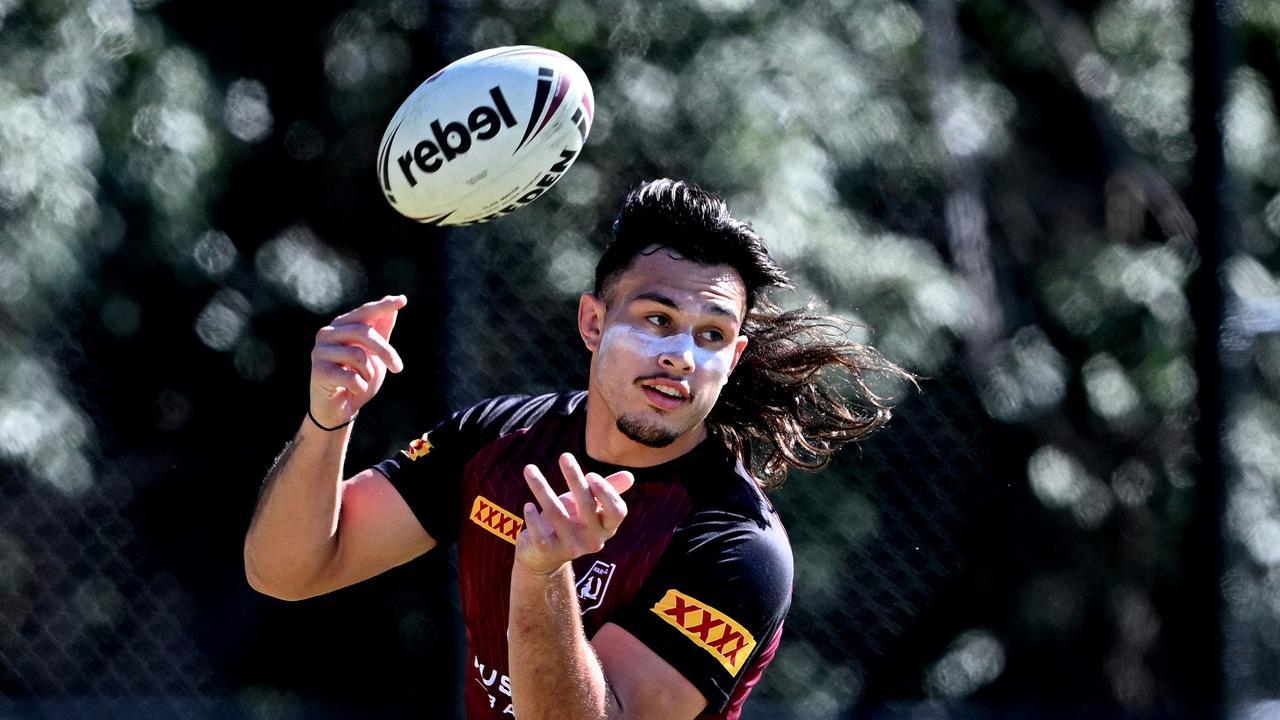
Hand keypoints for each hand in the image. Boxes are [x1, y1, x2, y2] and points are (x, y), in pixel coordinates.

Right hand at [309, 295, 406, 427]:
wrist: (337, 410)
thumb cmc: (357, 379)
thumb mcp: (374, 354)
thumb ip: (381, 330)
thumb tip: (394, 301)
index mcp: (341, 326)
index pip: (364, 312)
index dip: (383, 306)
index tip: (402, 300)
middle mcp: (327, 334)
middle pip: (363, 332)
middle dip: (385, 351)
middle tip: (398, 368)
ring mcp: (320, 351)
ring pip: (358, 355)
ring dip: (369, 373)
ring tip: (362, 380)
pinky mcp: (318, 371)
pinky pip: (351, 376)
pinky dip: (360, 386)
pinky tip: (352, 390)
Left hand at [516, 453, 633, 574]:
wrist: (544, 557)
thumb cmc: (570, 523)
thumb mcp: (588, 506)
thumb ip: (607, 491)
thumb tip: (630, 475)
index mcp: (606, 527)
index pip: (617, 511)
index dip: (606, 493)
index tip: (590, 474)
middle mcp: (593, 540)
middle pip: (586, 506)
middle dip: (574, 478)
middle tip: (564, 456)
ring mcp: (570, 547)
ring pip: (557, 514)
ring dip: (542, 489)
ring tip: (530, 469)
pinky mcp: (548, 552)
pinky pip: (539, 532)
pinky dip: (532, 517)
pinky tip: (528, 505)